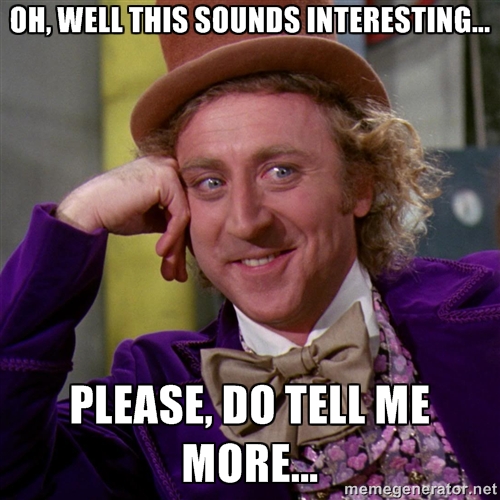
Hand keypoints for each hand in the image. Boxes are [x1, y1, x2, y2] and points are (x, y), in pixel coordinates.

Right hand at [56, 157, 189, 281]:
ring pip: (185, 217)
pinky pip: (180, 215)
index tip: (176, 266)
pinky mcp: (166, 178)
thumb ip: (170, 219)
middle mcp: (169, 165)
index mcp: (165, 171)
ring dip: (176, 248)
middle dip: (181, 248)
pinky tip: (161, 252)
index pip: (182, 208)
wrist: (87, 210)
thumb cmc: (114, 213)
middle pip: (186, 212)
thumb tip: (190, 237)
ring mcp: (168, 169)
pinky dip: (172, 236)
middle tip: (177, 275)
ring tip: (168, 270)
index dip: (180, 239)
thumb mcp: (150, 217)